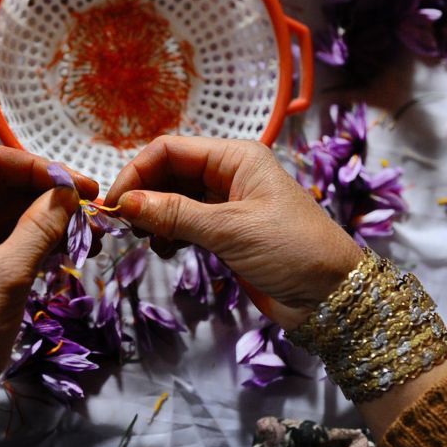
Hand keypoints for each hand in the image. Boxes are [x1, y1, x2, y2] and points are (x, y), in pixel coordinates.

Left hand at [0, 145, 96, 446]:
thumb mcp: (6, 277)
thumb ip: (39, 228)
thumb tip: (70, 189)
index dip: (40, 167)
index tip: (81, 185)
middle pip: (6, 185)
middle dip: (50, 192)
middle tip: (94, 208)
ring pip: (15, 213)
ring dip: (52, 218)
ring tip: (92, 232)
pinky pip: (16, 240)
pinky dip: (44, 240)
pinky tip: (73, 248)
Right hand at [105, 136, 362, 330]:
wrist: (333, 297)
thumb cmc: (291, 251)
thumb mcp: (230, 230)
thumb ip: (175, 214)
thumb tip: (124, 203)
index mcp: (235, 157)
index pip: (170, 149)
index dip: (137, 172)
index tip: (113, 203)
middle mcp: (229, 174)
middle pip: (169, 172)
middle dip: (142, 195)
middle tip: (121, 225)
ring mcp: (228, 204)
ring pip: (174, 199)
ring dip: (154, 216)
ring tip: (144, 240)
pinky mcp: (227, 233)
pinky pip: (186, 224)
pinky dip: (169, 234)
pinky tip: (164, 250)